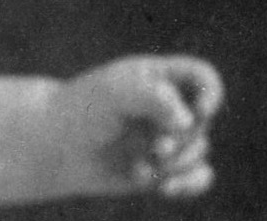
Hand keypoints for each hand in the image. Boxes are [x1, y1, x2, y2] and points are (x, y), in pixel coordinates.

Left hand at [55, 54, 223, 198]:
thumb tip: (188, 120)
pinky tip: (164, 189)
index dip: (211, 93)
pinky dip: (189, 184)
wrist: (55, 147)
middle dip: (182, 139)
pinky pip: (198, 177)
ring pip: (199, 151)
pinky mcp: (163, 166)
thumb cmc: (80, 110)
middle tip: (156, 148)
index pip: (201, 76)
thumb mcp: (112, 93)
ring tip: (140, 166)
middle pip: (202, 121)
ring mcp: (166, 136)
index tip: (200, 111)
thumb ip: (151, 97)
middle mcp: (166, 105)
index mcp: (156, 77)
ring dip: (176, 164)